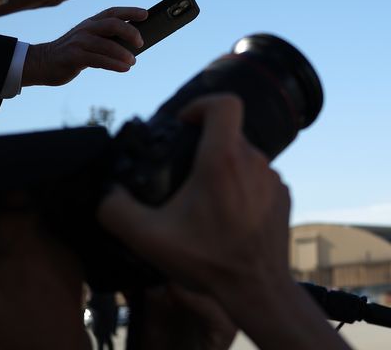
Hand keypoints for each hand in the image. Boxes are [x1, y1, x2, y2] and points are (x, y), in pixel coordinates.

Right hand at [21, 7, 147, 86]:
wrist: (42, 62)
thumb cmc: (73, 52)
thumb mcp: (89, 40)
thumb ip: (107, 39)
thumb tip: (135, 44)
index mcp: (91, 22)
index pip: (113, 12)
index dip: (130, 11)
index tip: (146, 14)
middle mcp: (86, 28)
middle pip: (112, 24)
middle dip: (130, 31)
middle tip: (141, 42)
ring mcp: (79, 42)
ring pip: (107, 44)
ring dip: (124, 53)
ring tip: (133, 61)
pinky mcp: (73, 57)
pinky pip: (98, 60)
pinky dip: (114, 64)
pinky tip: (124, 69)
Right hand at [98, 96, 349, 348]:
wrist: (257, 289)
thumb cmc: (207, 261)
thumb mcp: (148, 237)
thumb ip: (115, 209)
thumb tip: (107, 192)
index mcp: (223, 159)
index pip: (224, 102)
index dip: (200, 104)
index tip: (184, 124)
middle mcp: (254, 161)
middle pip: (228, 133)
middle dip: (204, 146)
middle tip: (183, 173)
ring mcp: (273, 179)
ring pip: (244, 158)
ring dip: (223, 169)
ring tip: (204, 201)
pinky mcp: (283, 196)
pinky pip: (258, 179)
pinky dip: (242, 188)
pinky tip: (227, 215)